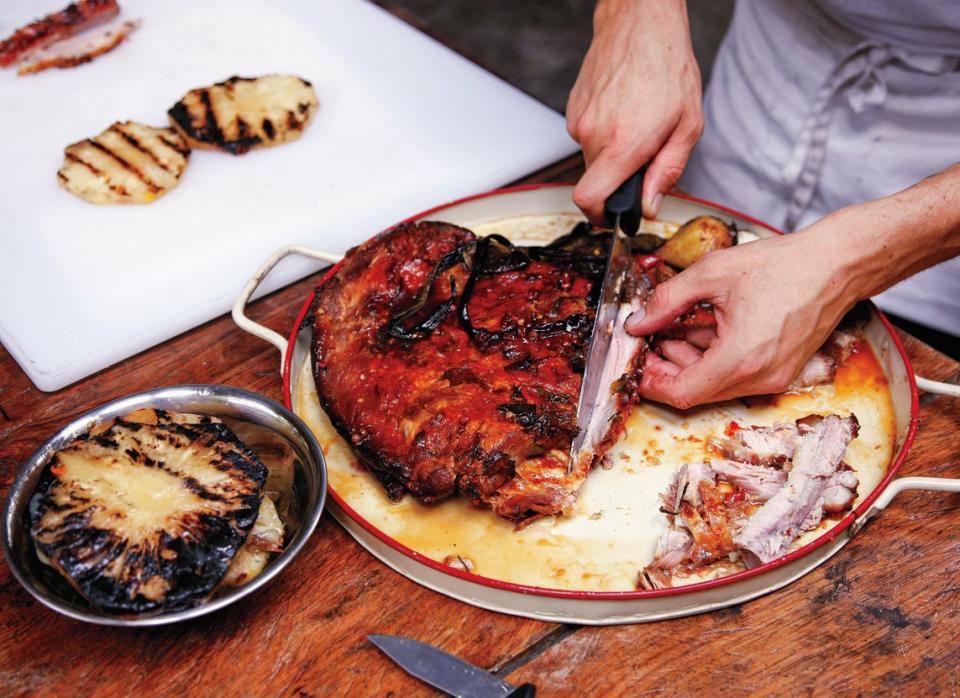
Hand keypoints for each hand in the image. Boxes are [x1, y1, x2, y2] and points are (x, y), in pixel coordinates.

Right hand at [567, 0, 702, 222]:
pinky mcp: (573, 108)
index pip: (588, 199)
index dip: (599, 216)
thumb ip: (668, 171)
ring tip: (638, 121)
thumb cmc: (668, 65)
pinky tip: (624, 109)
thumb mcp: (688, 125)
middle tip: (645, 153)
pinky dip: (605, 132)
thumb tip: (650, 204)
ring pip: (592, 156)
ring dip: (613, 151)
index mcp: (622, 144)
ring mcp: (579, 120)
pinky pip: (587, 135)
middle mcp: (593, 134)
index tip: (613, 216)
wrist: (641, 21)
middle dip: (619, 177)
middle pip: (596, 180)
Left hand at [625, 223, 854, 407]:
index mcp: (740, 358)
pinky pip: (735, 376)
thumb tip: (638, 323)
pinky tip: (704, 329)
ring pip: (714, 385)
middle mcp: (759, 378)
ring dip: (689, 362)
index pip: (681, 393)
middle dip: (667, 368)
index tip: (636, 363)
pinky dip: (713, 358)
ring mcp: (773, 379)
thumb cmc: (783, 266)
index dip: (652, 382)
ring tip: (676, 327)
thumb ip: (666, 301)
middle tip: (650, 339)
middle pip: (695, 392)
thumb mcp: (711, 273)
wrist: (835, 265)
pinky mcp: (781, 372)